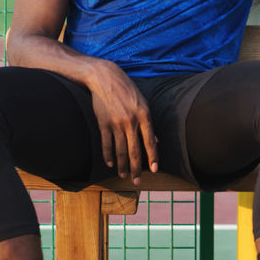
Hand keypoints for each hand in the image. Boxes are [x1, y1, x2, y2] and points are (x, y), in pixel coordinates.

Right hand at [86, 61, 158, 183]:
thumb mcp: (143, 103)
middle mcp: (131, 121)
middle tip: (137, 181)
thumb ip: (148, 124)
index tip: (155, 170)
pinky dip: (108, 155)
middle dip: (137, 168)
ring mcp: (116, 123)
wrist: (105, 78)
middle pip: (135, 150)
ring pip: (120, 150)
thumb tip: (156, 141)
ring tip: (124, 175)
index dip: (153, 157)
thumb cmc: (127, 90)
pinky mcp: (103, 123)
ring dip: (122, 165)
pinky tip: (111, 164)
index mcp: (144, 115)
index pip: (150, 142)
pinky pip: (106, 143)